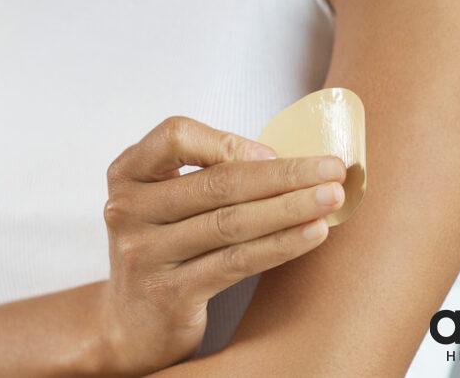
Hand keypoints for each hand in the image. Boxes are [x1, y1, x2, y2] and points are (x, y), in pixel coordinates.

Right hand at [100, 117, 345, 375]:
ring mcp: (143, 252)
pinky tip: (312, 233)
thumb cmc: (164, 247)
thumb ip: (208, 175)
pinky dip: (280, 244)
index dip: (228, 141)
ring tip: (331, 198)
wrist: (132, 322)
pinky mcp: (168, 292)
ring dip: (289, 207)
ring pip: (230, 222)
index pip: (175, 136)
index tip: (273, 152)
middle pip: (215, 182)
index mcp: (127, 173)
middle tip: (332, 169)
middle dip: (283, 175)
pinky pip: (235, 262)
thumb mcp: (168, 201)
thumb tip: (286, 162)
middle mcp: (126, 209)